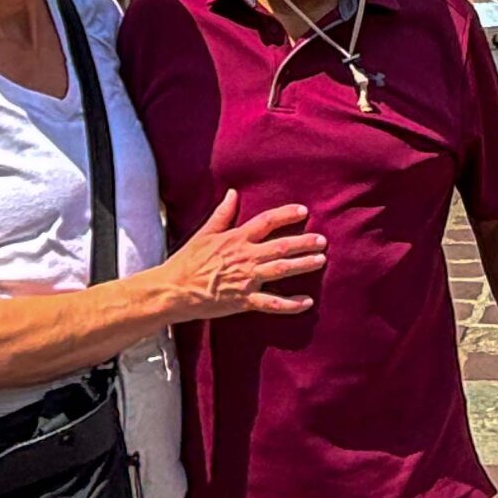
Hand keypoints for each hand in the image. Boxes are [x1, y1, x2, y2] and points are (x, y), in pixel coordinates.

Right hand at [157, 191, 326, 321]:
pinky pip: (272, 303)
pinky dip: (290, 304)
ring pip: (281, 270)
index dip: (286, 215)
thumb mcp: (204, 233)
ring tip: (321, 260)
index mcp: (236, 238)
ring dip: (303, 265)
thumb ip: (222, 214)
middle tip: (322, 240)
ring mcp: (246, 279)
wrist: (174, 290)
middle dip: (304, 242)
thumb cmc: (188, 261)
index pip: (266, 221)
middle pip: (280, 246)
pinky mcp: (244, 301)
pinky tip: (307, 302)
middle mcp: (245, 257)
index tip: (303, 211)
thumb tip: (233, 193)